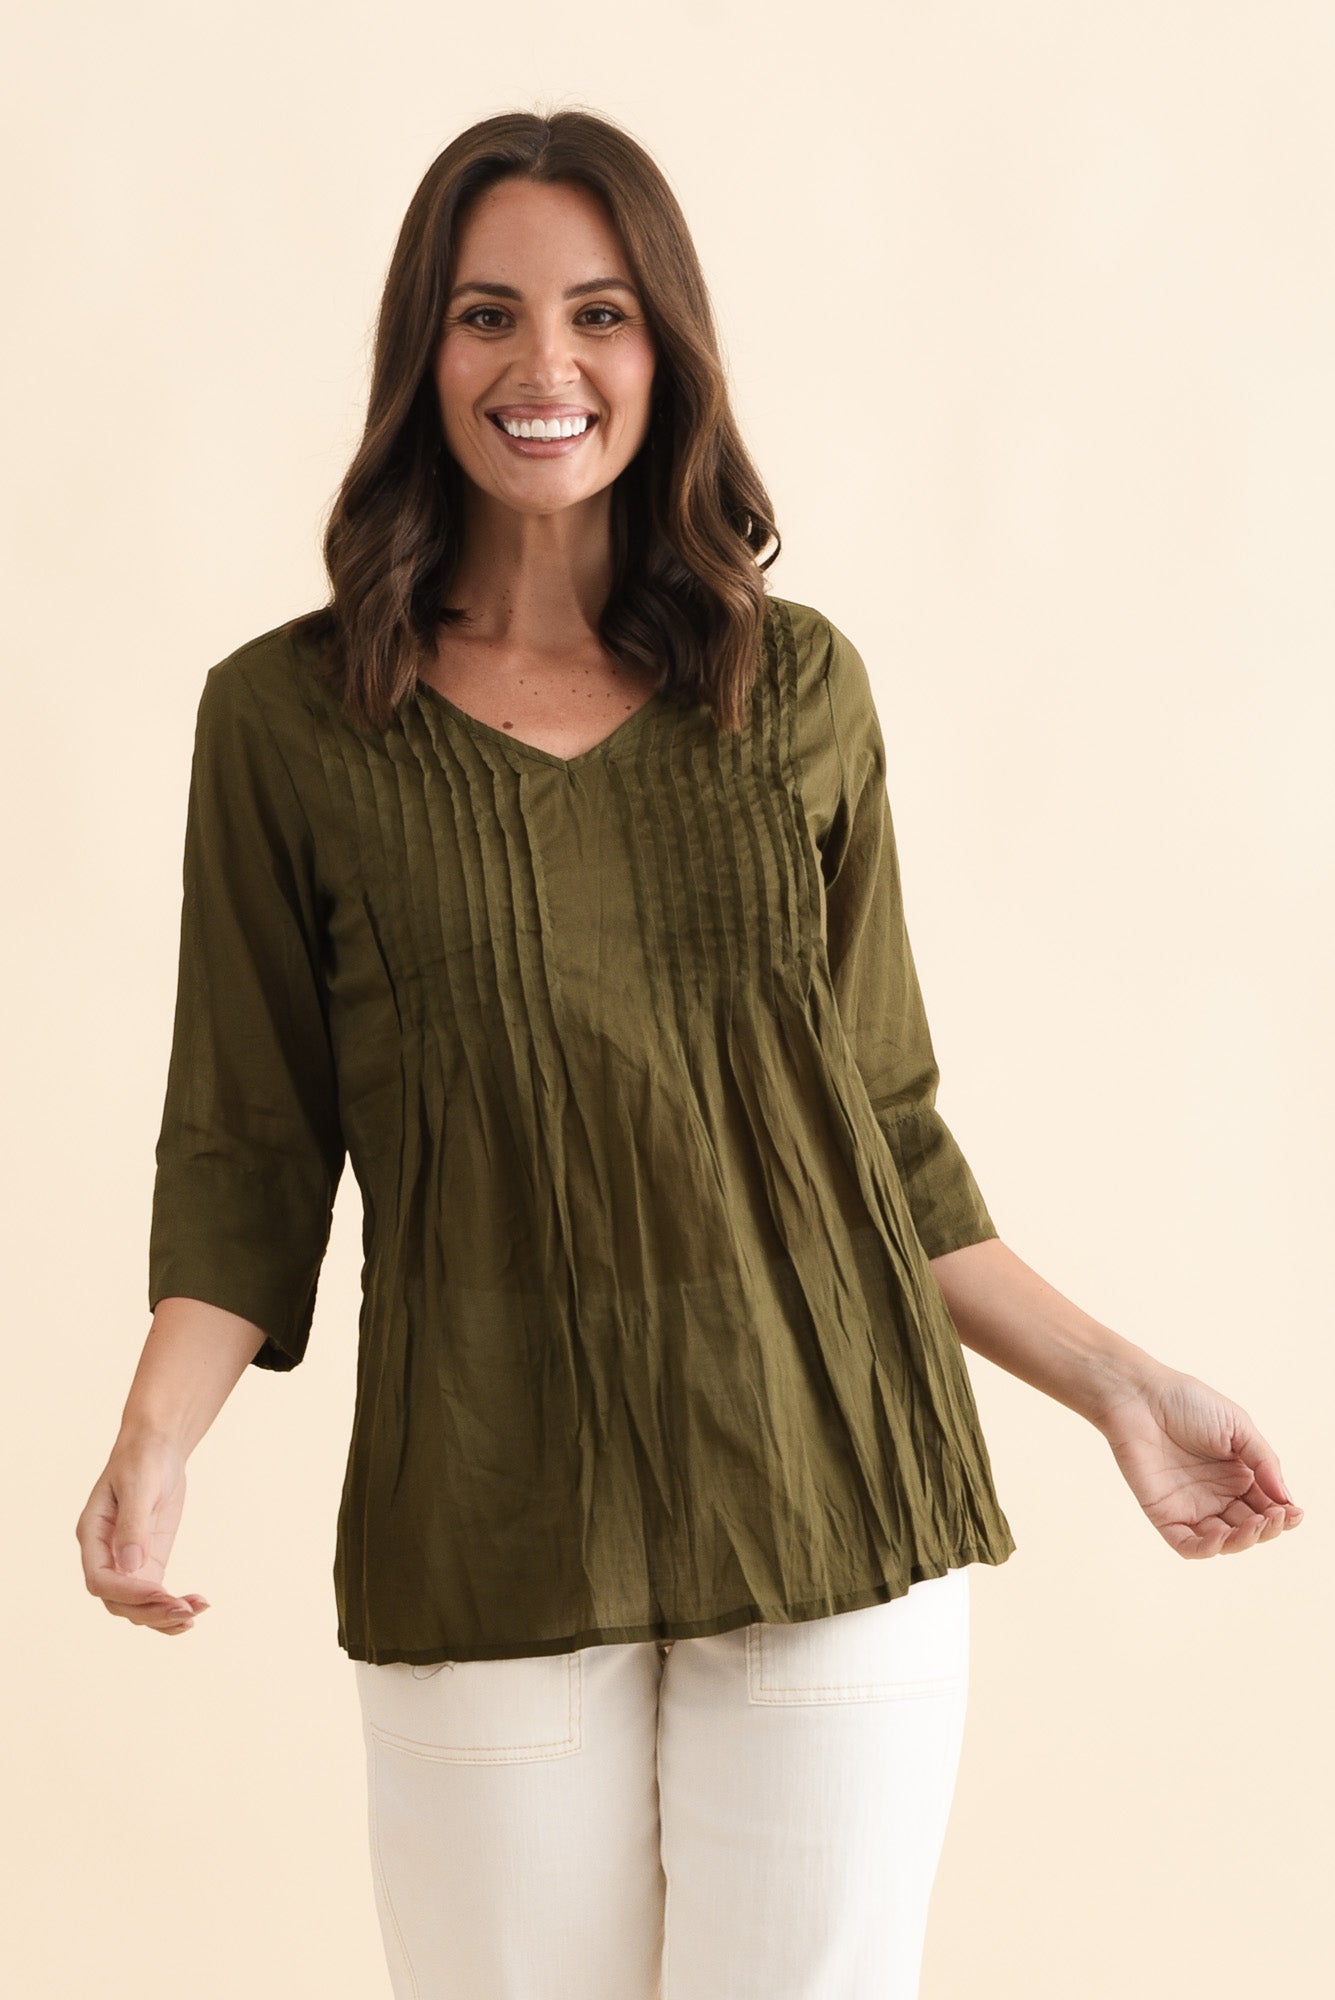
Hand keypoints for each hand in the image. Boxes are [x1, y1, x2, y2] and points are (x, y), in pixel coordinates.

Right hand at [76, 1430, 210, 1635]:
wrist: (156, 1446)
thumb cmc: (142, 1459)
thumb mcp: (139, 1485)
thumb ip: (133, 1524)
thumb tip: (130, 1565)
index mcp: (92, 1535)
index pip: (101, 1580)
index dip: (129, 1593)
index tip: (163, 1594)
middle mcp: (105, 1555)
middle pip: (118, 1601)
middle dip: (150, 1611)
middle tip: (186, 1612)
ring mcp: (126, 1562)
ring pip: (136, 1605)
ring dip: (163, 1615)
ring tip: (196, 1612)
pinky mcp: (147, 1562)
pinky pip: (153, 1595)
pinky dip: (170, 1607)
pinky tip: (194, 1610)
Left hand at [1097, 1365, 1304, 1557]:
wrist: (1139, 1396)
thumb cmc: (1187, 1403)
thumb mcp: (1238, 1426)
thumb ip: (1264, 1461)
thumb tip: (1287, 1499)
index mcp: (1236, 1475)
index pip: (1267, 1507)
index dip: (1283, 1515)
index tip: (1294, 1511)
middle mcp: (1216, 1495)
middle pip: (1250, 1528)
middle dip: (1268, 1528)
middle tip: (1277, 1516)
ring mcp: (1191, 1506)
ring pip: (1225, 1542)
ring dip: (1245, 1541)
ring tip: (1258, 1524)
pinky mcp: (1164, 1514)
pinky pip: (1188, 1545)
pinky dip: (1208, 1549)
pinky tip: (1223, 1537)